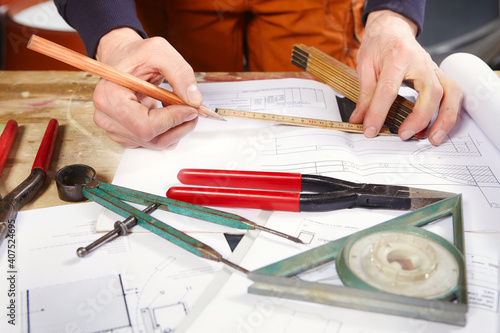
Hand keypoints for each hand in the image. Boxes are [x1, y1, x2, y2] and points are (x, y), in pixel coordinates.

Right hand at [93, 28, 201, 148]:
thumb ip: (181, 74)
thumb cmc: (137, 55)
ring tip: (181, 108)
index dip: (172, 120)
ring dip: (176, 129)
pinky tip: (169, 113)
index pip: (144, 125)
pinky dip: (169, 131)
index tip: (190, 108)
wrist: (124, 59)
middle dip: (178, 126)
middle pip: (150, 138)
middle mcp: (107, 117)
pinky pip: (154, 142)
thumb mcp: (161, 52)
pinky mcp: (126, 135)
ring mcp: (115, 129)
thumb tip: (195, 101)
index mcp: (110, 96)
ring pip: (155, 143)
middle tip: (193, 110)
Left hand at [350, 10, 461, 144]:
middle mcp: (421, 62)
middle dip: (420, 117)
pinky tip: (440, 127)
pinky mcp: (438, 76)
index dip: (378, 112)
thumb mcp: (364, 65)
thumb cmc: (379, 45)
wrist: (391, 30)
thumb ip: (364, 94)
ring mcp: (433, 69)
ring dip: (445, 118)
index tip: (370, 130)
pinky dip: (450, 112)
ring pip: (450, 93)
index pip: (389, 89)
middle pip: (430, 91)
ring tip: (433, 139)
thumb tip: (359, 119)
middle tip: (404, 135)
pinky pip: (453, 94)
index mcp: (397, 56)